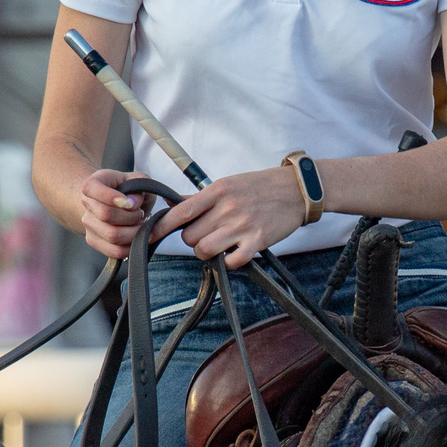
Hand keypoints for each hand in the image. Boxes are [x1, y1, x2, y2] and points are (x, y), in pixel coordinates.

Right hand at [77, 168, 155, 260]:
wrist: (114, 204)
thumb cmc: (128, 190)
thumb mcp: (137, 180)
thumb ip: (140, 183)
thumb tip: (133, 203)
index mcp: (92, 184)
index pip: (92, 189)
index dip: (112, 197)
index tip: (130, 202)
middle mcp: (86, 203)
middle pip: (106, 214)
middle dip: (131, 216)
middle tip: (140, 213)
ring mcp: (88, 224)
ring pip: (112, 235)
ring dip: (133, 232)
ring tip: (139, 225)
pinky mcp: (93, 241)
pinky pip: (114, 251)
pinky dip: (130, 246)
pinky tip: (136, 237)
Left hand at [156, 166, 306, 268]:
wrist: (296, 189)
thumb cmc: (259, 186)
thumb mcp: (227, 184)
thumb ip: (201, 197)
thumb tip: (173, 205)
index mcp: (217, 191)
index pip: (180, 212)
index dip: (161, 227)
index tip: (149, 236)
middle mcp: (227, 208)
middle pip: (190, 237)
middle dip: (193, 240)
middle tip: (206, 235)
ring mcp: (242, 225)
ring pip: (205, 250)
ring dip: (208, 252)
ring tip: (218, 245)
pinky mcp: (258, 241)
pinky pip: (231, 261)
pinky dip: (228, 262)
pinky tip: (234, 252)